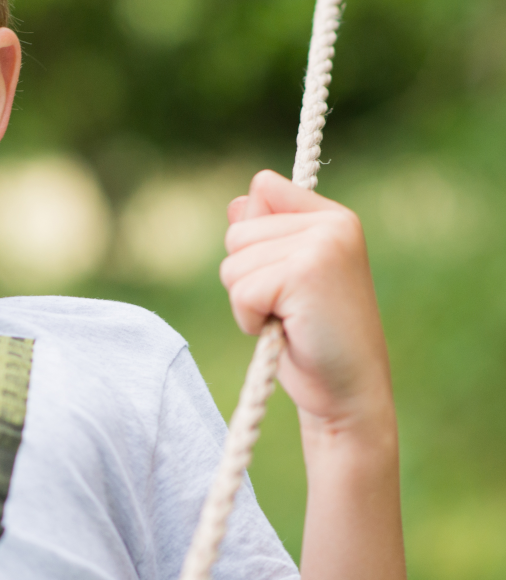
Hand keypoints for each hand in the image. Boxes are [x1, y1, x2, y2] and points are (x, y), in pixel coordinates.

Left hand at [220, 169, 391, 432]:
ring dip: (247, 301)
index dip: (254, 237)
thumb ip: (265, 236)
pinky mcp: (305, 274)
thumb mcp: (285, 279)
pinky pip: (241, 290)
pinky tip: (283, 330)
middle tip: (287, 308)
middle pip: (237, 233)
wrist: (346, 392)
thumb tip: (235, 203)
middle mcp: (333, 223)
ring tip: (287, 319)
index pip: (262, 188)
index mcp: (333, 217)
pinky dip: (249, 319)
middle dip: (246, 278)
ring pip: (233, 262)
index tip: (284, 276)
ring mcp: (321, 246)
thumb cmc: (313, 339)